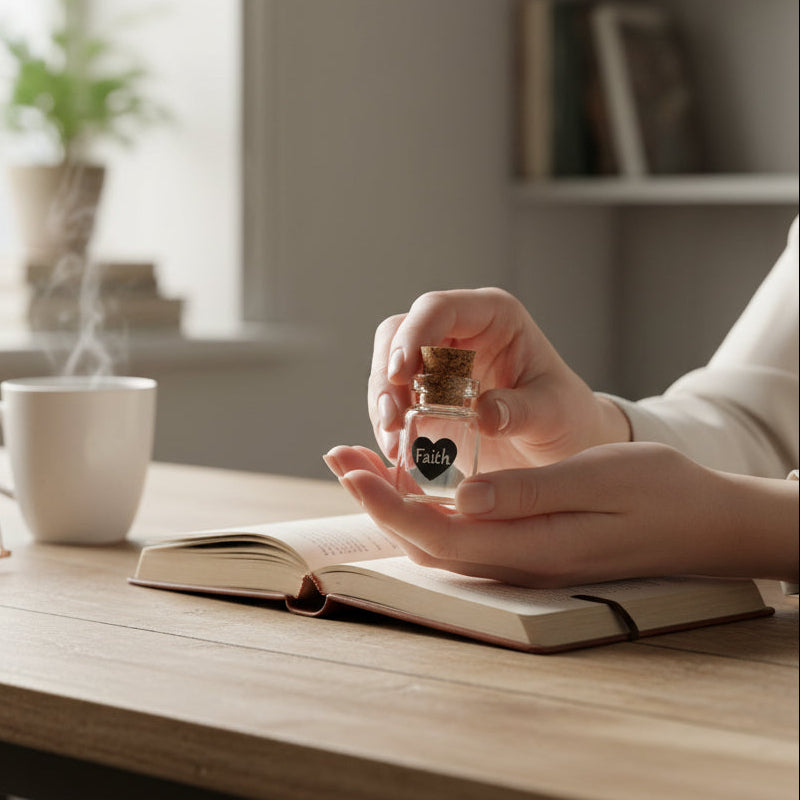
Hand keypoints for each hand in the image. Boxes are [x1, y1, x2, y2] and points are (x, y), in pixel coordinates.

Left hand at [324, 443, 798, 587]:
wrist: (704, 524)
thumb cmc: (659, 493)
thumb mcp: (597, 480)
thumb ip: (527, 495)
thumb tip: (461, 499)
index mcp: (530, 547)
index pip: (438, 533)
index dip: (386, 504)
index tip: (349, 468)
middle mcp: (518, 562)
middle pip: (428, 542)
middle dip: (376, 503)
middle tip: (341, 458)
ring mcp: (524, 560)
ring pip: (442, 541)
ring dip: (397, 505)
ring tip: (365, 465)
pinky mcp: (531, 547)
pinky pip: (465, 535)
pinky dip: (429, 509)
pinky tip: (420, 482)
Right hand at [369, 288, 628, 470]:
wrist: (561, 444)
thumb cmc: (566, 416)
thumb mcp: (554, 413)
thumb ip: (521, 411)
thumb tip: (482, 414)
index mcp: (493, 316)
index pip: (439, 308)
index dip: (413, 335)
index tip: (402, 375)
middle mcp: (459, 331)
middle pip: (400, 333)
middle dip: (388, 375)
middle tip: (391, 419)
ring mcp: (437, 362)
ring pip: (388, 365)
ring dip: (382, 402)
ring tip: (393, 444)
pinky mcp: (425, 394)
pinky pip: (393, 400)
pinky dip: (388, 424)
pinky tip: (397, 451)